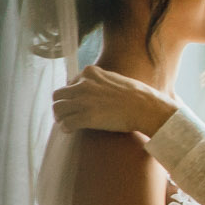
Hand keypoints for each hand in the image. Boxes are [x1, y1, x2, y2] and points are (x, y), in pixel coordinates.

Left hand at [52, 64, 180, 138]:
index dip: (72, 95)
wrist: (147, 108)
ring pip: (58, 108)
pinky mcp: (86, 117)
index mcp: (91, 73)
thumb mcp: (117, 79)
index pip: (70, 82)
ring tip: (67, 123)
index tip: (77, 103)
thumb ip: (103, 80)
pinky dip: (65, 128)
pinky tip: (71, 131)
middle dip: (61, 105)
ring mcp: (83, 101)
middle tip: (67, 114)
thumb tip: (98, 89)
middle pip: (58, 95)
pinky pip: (65, 123)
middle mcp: (83, 84)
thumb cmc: (138, 96)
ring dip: (60, 117)